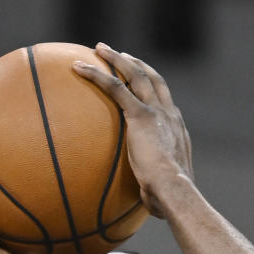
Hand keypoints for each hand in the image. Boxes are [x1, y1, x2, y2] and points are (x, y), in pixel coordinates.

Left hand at [73, 45, 192, 215]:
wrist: (175, 190)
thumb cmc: (168, 199)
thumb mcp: (160, 190)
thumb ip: (150, 188)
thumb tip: (140, 205)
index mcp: (175, 129)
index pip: (164, 101)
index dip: (152, 88)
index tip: (141, 81)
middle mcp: (168, 114)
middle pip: (152, 79)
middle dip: (136, 64)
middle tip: (121, 55)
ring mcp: (155, 112)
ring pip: (135, 74)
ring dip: (117, 59)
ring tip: (99, 49)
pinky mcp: (140, 115)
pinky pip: (115, 88)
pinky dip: (97, 75)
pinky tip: (78, 68)